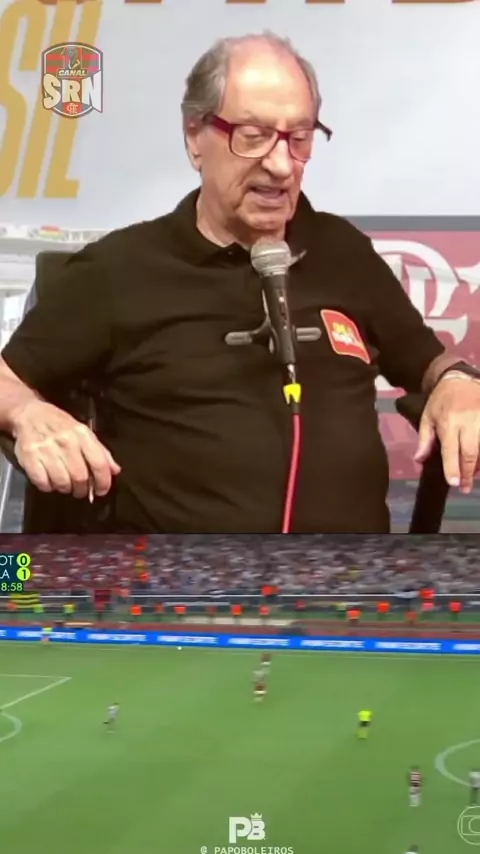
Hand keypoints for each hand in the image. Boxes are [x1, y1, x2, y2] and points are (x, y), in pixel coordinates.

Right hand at [12, 399, 120, 498]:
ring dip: (66, 489)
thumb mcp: (83, 432)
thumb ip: (101, 452)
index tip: (102, 490)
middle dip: (83, 490)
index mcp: (82, 435)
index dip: (103, 482)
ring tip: (65, 485)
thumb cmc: (59, 425)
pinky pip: (43, 483)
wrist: (30, 414)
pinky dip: (48, 487)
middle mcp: (66, 442)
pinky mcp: (30, 457)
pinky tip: (50, 481)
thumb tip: (114, 470)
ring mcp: (47, 450)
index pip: (99, 463)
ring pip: (62, 482)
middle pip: (80, 477)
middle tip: (81, 491)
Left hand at [415, 377, 479, 492]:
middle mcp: (468, 422)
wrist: (460, 379)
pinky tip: (479, 462)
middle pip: (470, 452)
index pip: (450, 449)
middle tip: (464, 488)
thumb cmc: (441, 400)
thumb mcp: (427, 417)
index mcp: (448, 422)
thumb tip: (419, 459)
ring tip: (473, 476)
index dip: (452, 467)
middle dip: (468, 472)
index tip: (454, 483)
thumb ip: (424, 439)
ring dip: (478, 465)